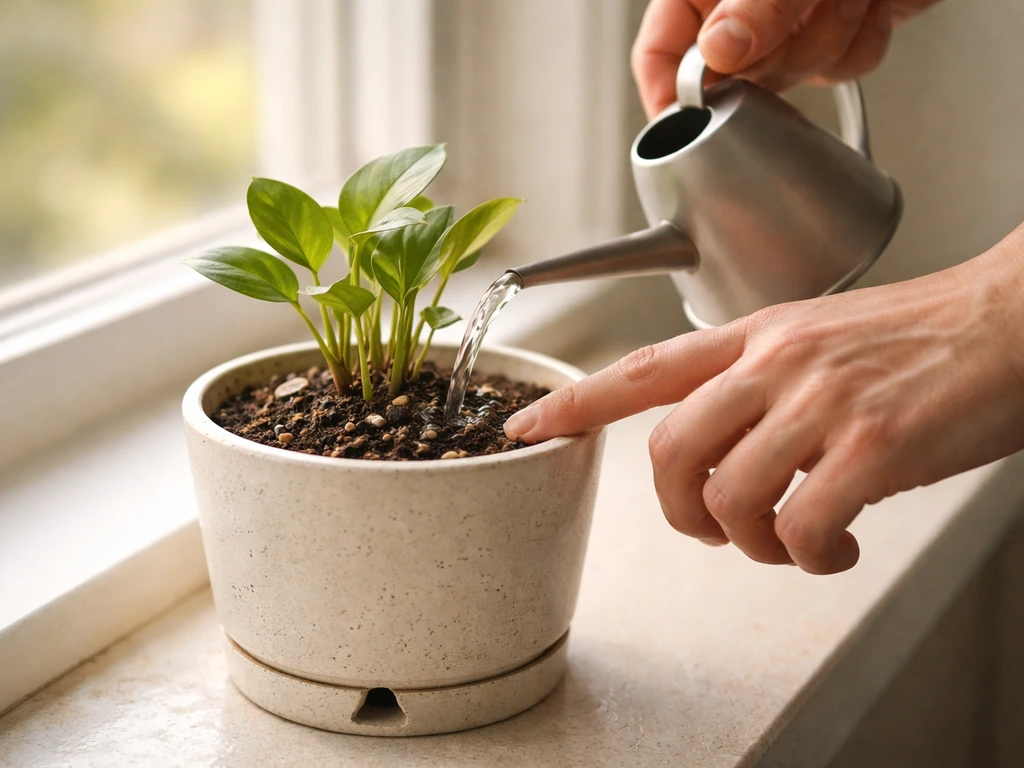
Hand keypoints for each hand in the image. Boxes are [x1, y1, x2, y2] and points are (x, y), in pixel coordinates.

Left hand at [504, 229, 1023, 573]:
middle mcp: (776, 364)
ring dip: (750, 544)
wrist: (1013, 321)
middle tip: (715, 528)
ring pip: (729, 498)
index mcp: (756, 337)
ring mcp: (821, 403)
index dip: (573, 403)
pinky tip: (836, 548)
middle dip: (679, 513)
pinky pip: (799, 528)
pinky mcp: (873, 447)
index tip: (524, 427)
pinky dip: (808, 557)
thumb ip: (759, 385)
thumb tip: (723, 456)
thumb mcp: (820, 338)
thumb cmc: (922, 339)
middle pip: (667, 453)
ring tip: (794, 541)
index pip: (641, 368)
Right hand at [633, 0, 938, 118]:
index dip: (670, 93)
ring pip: (789, 78)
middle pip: (729, 75)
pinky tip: (872, 4)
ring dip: (829, 43)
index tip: (690, 125)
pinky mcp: (835, 33)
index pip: (661, 50)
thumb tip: (718, 51)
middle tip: (798, 20)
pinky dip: (862, 45)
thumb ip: (758, 5)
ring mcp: (788, 22)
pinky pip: (837, 72)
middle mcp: (741, 6)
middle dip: (777, 57)